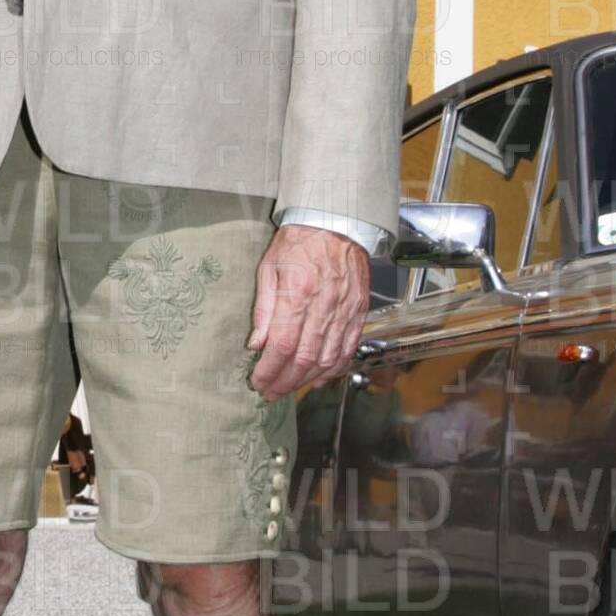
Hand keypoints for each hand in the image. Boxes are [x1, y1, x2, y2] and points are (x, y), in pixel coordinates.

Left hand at [246, 224, 370, 400]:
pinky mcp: (359, 312)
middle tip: (270, 393)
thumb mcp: (269, 268)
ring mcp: (346, 310)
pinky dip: (333, 369)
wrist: (336, 221)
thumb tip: (256, 345)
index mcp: (298, 293)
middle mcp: (324, 306)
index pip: (282, 345)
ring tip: (289, 388)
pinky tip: (318, 377)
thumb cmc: (298, 242)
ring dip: (306, 380)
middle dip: (285, 382)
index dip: (269, 370)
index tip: (257, 382)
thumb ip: (264, 309)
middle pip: (304, 358)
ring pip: (328, 359)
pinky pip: (348, 349)